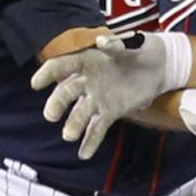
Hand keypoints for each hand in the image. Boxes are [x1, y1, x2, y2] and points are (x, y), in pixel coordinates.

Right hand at [30, 31, 190, 159]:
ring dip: (74, 125)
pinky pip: (97, 128)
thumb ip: (116, 44)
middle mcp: (86, 82)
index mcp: (86, 61)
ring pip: (81, 113)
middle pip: (67, 93)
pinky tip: (84, 154)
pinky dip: (91, 142)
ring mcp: (96, 99)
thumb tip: (102, 42)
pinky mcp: (109, 113)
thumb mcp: (132, 43)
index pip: (62, 66)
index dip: (48, 74)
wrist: (158, 68)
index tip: (36, 84)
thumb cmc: (141, 50)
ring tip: (68, 136)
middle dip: (57, 103)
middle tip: (51, 115)